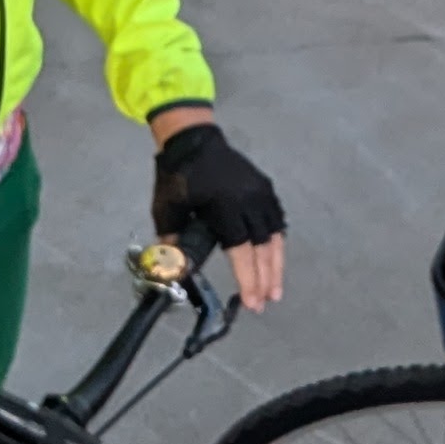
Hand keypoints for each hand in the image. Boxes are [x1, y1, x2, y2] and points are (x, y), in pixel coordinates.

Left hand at [151, 112, 286, 313]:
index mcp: (225, 206)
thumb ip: (172, 240)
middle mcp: (249, 200)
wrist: (194, 139)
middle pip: (263, 248)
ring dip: (276, 265)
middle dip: (265, 279)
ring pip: (274, 236)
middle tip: (264, 304)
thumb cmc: (178, 175)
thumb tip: (174, 272)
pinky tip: (275, 260)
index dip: (248, 279)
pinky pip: (277, 220)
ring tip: (274, 290)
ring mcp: (261, 192)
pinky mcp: (265, 188)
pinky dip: (277, 243)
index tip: (252, 302)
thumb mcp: (167, 208)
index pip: (241, 251)